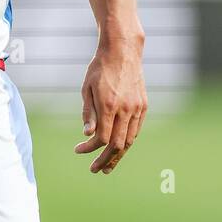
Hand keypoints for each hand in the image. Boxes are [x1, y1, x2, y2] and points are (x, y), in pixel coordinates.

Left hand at [75, 34, 146, 173]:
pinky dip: (127, 141)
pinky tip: (119, 148)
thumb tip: (88, 135)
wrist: (123, 50)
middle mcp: (126, 109)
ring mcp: (137, 108)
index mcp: (109, 105)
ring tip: (108, 166)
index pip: (102, 138)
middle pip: (117, 145)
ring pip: (129, 140)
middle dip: (105, 160)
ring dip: (118, 156)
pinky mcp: (143, 105)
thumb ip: (88, 113)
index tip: (79, 150)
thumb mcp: (87, 88)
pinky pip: (136, 129)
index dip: (90, 149)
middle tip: (95, 170)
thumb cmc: (100, 68)